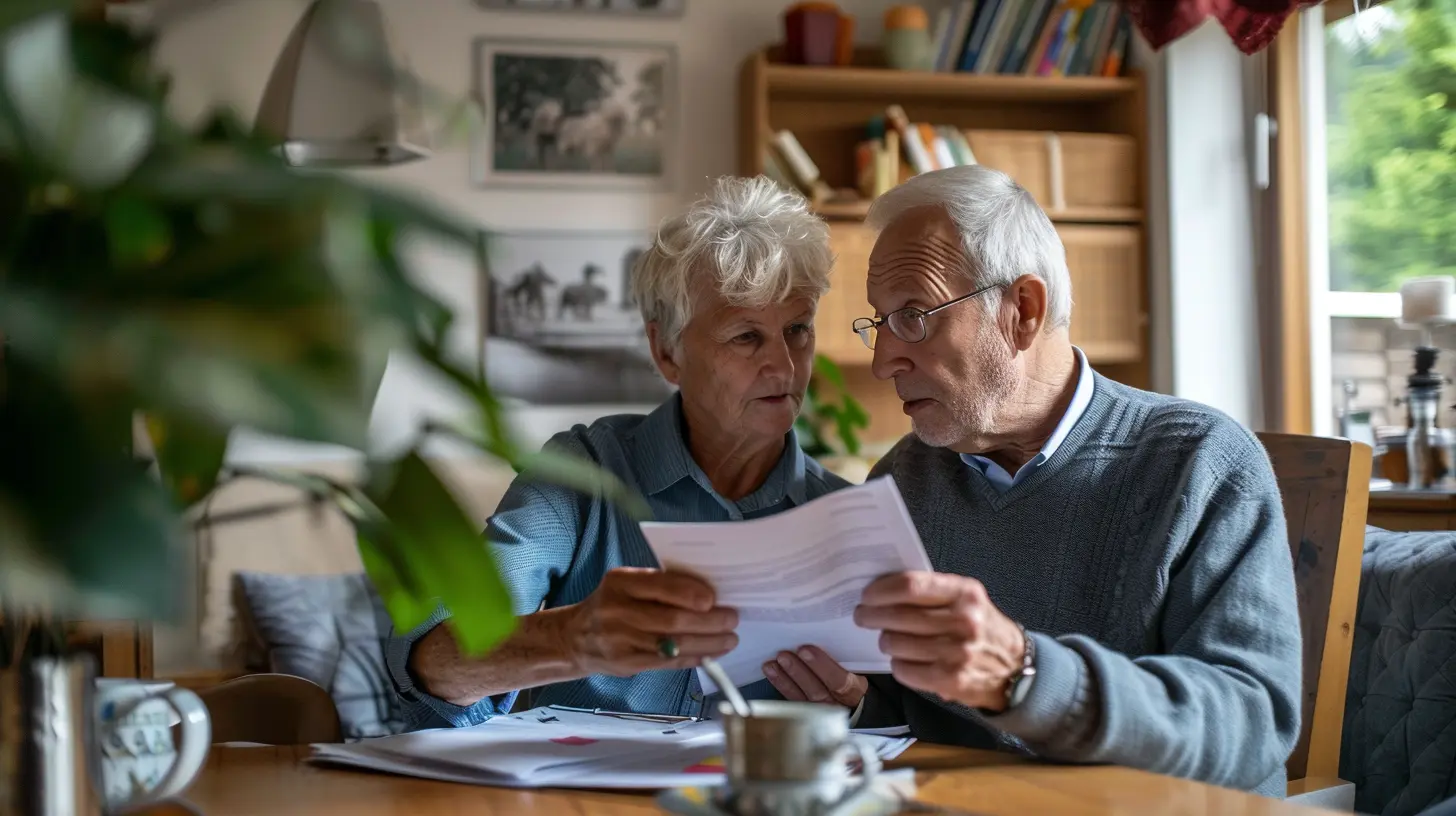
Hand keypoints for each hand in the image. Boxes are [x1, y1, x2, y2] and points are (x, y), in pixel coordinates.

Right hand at [565, 567, 737, 676]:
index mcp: (620, 582)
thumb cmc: (612, 604)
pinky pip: (667, 663)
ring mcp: (620, 640)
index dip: (691, 593)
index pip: (661, 586)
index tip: (714, 598)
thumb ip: (659, 585)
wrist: (575, 637)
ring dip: (708, 643)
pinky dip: (693, 658)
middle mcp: (617, 610)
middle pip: (672, 619)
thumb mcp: (625, 584)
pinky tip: (711, 654)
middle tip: (732, 619)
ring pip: (673, 644)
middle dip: (709, 621)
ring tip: (730, 639)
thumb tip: (707, 592)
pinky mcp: (626, 664)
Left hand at [762, 645, 867, 709]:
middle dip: (799, 672)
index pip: (840, 681)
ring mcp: (821, 711)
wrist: (852, 700)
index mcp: (855, 690)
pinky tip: (771, 672)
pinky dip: (781, 685)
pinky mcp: (807, 711)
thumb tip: (820, 632)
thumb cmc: (854, 675)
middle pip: (818, 691)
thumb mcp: (857, 666)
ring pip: (802, 698)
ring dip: (786, 679)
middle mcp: (838, 704)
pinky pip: (792, 700)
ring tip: (772, 663)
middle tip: (783, 655)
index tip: (806, 649)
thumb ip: (844, 656)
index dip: (822, 666)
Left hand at [855, 571, 1025, 711]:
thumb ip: (932, 591)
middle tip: (863, 616)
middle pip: (898, 616)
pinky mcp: (951, 679)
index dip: (881, 590)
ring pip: (896, 643)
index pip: (910, 586)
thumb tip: (883, 589)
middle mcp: (963, 620)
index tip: (867, 595)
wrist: (1015, 667)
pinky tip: (904, 660)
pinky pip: (904, 670)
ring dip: (885, 641)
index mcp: (964, 593)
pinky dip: (898, 665)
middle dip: (871, 615)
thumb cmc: (980, 628)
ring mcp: (957, 652)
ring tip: (888, 639)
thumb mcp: (966, 599)